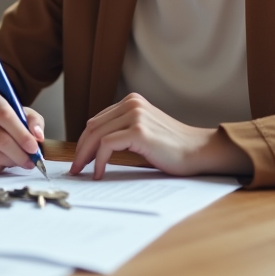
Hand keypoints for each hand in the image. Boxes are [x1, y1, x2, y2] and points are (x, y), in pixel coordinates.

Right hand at [0, 90, 44, 173]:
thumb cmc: (4, 119)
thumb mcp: (22, 113)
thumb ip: (34, 121)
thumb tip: (38, 136)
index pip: (4, 116)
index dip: (21, 134)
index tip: (34, 148)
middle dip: (20, 153)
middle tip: (32, 162)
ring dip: (11, 161)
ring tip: (18, 159)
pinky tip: (2, 160)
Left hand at [69, 93, 251, 179]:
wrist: (200, 151)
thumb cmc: (174, 148)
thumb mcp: (145, 131)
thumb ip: (124, 130)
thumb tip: (95, 147)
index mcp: (132, 102)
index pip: (98, 121)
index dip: (84, 140)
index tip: (78, 158)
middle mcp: (132, 104)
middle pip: (93, 127)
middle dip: (80, 149)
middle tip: (74, 169)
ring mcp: (135, 115)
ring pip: (97, 135)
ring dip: (85, 156)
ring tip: (81, 172)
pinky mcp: (138, 131)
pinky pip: (107, 146)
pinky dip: (99, 161)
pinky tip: (99, 173)